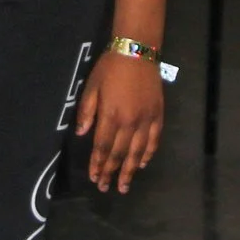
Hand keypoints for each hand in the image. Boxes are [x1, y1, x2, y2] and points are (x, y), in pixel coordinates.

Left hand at [76, 51, 164, 192]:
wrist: (137, 52)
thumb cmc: (110, 68)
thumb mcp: (92, 87)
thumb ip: (87, 111)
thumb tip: (82, 134)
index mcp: (110, 115)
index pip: (102, 146)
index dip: (98, 164)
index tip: (95, 178)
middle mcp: (129, 122)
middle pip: (118, 153)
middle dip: (110, 172)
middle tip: (105, 188)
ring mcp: (145, 119)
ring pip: (137, 151)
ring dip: (129, 170)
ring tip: (124, 185)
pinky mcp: (157, 115)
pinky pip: (154, 139)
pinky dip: (148, 154)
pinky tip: (142, 164)